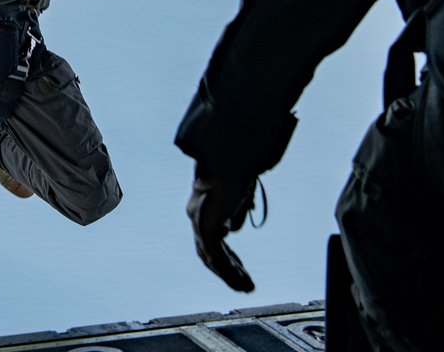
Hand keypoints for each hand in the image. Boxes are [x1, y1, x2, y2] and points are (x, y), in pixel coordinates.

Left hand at [187, 175, 256, 291]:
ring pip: (211, 257)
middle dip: (227, 269)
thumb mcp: (238, 190)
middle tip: (242, 284)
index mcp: (203, 205)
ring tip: (245, 288)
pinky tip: (239, 282)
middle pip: (209, 251)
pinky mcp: (206, 226)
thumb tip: (230, 228)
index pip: (212, 237)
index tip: (239, 268)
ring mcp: (199, 221)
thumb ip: (234, 208)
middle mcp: (197, 214)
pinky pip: (216, 256)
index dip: (226, 254)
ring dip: (229, 275)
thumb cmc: (235, 166)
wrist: (230, 155)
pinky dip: (228, 271)